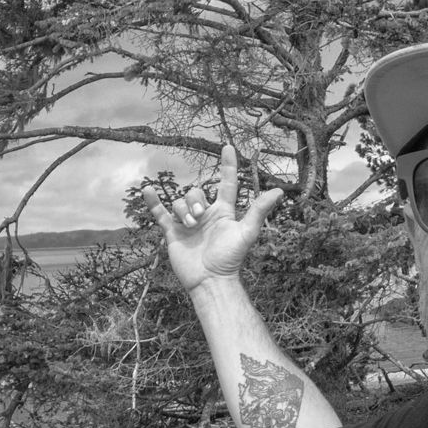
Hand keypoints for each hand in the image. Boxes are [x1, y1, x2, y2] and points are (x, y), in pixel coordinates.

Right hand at [157, 144, 284, 292]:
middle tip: (199, 219)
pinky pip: (160, 213)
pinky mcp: (173, 233)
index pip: (226, 183)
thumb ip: (259, 211)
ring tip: (190, 227)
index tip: (228, 147)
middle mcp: (205, 215)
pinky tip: (147, 189)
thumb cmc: (230, 258)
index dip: (228, 166)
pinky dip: (153, 201)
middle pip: (196, 193)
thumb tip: (279, 191)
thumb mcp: (246, 232)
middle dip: (195, 202)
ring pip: (180, 202)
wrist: (209, 280)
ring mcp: (188, 223)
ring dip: (183, 211)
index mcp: (223, 212)